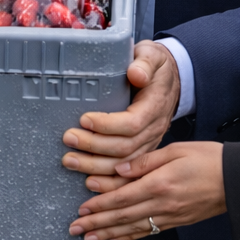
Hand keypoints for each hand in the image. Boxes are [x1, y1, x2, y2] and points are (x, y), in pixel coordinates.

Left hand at [61, 41, 178, 179]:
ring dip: (95, 167)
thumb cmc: (155, 66)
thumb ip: (144, 63)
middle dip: (93, 146)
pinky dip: (109, 182)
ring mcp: (150, 144)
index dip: (106, 125)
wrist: (171, 79)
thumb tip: (135, 73)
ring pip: (125, 165)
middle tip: (68, 138)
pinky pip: (128, 174)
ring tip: (70, 161)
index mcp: (155, 107)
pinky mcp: (143, 152)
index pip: (131, 124)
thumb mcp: (152, 56)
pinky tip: (90, 184)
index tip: (84, 119)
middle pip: (125, 147)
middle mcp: (154, 129)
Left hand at [68, 142, 224, 239]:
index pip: (120, 198)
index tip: (81, 210)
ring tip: (89, 239)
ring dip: (108, 234)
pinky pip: (148, 232)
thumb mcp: (175, 150)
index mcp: (158, 184)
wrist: (237, 180)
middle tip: (75, 230)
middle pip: (121, 217)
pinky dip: (129, 238)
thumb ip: (145, 161)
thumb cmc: (208, 160)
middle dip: (96, 224)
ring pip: (132, 228)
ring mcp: (169, 216)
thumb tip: (120, 170)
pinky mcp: (177, 222)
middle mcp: (162, 205)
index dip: (98, 205)